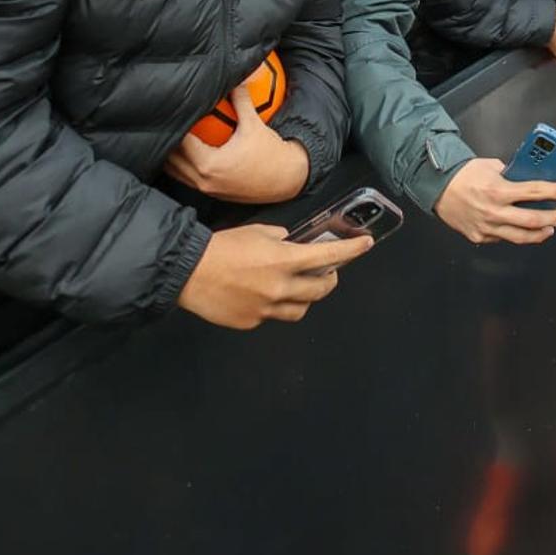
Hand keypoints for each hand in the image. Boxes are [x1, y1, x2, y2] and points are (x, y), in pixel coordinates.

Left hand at [163, 86, 310, 203]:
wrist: (287, 180)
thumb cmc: (271, 154)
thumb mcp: (254, 124)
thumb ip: (241, 101)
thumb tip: (235, 78)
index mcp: (209, 164)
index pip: (179, 143)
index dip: (174, 126)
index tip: (171, 111)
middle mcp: (203, 180)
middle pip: (171, 160)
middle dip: (167, 141)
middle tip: (166, 122)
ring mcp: (207, 190)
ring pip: (176, 173)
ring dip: (172, 156)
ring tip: (170, 136)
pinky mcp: (212, 194)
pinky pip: (187, 179)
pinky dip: (182, 166)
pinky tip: (184, 152)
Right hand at [178, 223, 370, 328]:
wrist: (189, 272)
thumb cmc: (222, 246)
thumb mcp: (257, 232)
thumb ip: (280, 239)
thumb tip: (289, 244)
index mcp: (285, 261)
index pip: (329, 255)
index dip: (351, 251)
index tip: (366, 245)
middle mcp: (281, 288)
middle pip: (322, 289)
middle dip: (330, 279)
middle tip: (329, 271)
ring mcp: (268, 309)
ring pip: (302, 309)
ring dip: (306, 296)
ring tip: (298, 286)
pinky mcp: (252, 322)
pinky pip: (274, 316)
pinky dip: (276, 306)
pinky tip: (263, 295)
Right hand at [433, 157, 555, 245]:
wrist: (437, 187)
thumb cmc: (464, 174)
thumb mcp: (491, 166)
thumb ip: (511, 175)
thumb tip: (528, 179)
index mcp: (499, 190)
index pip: (536, 191)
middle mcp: (495, 211)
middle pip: (534, 220)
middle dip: (554, 216)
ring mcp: (487, 228)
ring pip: (522, 237)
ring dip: (541, 232)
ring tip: (550, 227)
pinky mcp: (480, 237)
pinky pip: (504, 239)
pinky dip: (517, 234)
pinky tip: (523, 230)